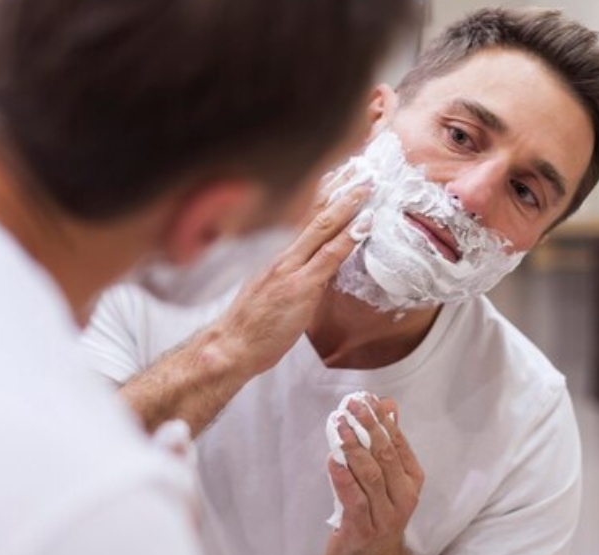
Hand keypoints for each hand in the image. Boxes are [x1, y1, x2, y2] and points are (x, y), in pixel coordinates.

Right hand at [208, 179, 371, 376]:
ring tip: (367, 183)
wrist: (231, 345)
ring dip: (347, 202)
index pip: (300, 213)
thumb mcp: (266, 288)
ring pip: (321, 226)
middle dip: (337, 185)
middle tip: (360, 165)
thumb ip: (288, 272)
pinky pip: (328, 256)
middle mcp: (280, 252)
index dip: (321, 190)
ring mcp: (289, 267)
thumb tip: (312, 265)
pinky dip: (348, 236)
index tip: (339, 171)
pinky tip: (365, 222)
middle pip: (312, 210)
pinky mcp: (299, 286)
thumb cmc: (248, 323)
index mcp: (273, 251)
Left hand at [325, 396, 425, 554]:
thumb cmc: (376, 514)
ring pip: (371, 475)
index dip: (382, 419)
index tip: (367, 398)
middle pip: (386, 455)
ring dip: (353, 448)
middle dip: (368, 427)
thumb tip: (388, 404)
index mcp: (411, 480)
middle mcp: (403, 497)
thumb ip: (387, 443)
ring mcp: (385, 515)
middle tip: (352, 405)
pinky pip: (354, 499)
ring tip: (339, 425)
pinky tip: (333, 459)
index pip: (398, 443)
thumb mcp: (386, 478)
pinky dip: (343, 478)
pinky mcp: (363, 529)